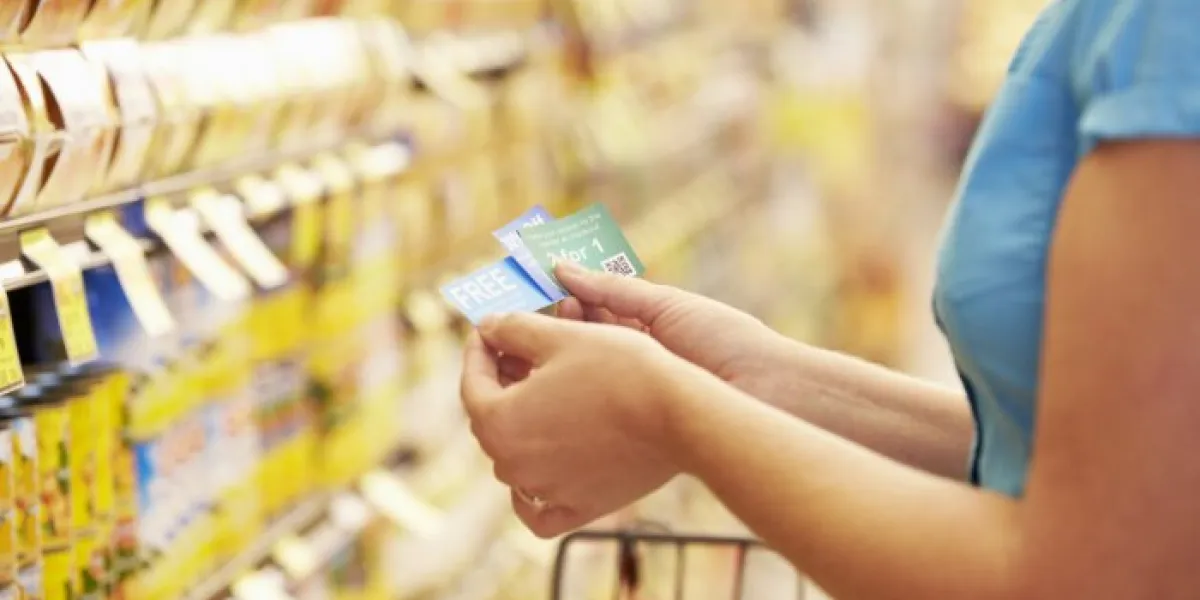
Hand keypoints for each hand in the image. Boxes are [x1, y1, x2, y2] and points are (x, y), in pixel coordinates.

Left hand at [461, 311, 695, 537]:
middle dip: (499, 384)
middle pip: (491, 420)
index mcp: (499, 421)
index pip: (472, 383)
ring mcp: (545, 491)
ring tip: (541, 394)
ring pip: (514, 458)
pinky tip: (539, 467)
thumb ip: (512, 329)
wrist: (679, 414)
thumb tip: (488, 327)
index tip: (489, 330)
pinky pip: (538, 510)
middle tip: (515, 354)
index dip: (479, 350)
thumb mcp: (560, 335)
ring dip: (520, 425)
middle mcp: (513, 465)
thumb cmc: (619, 369)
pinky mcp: (578, 508)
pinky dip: (531, 492)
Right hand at [553, 262, 788, 398]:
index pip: (593, 310)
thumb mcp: (665, 306)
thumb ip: (612, 290)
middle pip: (583, 340)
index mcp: (646, 329)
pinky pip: (591, 406)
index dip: (568, 299)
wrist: (767, 393)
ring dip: (562, 354)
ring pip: (581, 372)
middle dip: (561, 324)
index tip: (544, 288)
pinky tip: (554, 380)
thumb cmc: (725, 340)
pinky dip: (570, 391)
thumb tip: (561, 268)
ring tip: (549, 341)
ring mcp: (631, 394)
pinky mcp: (630, 427)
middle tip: (547, 314)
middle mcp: (635, 362)